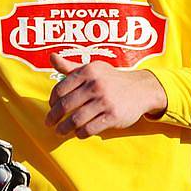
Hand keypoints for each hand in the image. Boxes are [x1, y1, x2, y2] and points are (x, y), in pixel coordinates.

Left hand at [45, 54, 167, 137]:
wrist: (141, 89)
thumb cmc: (111, 79)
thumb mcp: (93, 69)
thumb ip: (70, 66)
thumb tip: (51, 57)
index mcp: (88, 71)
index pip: (61, 88)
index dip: (52, 100)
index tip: (51, 107)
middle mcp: (95, 85)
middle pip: (66, 105)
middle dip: (53, 117)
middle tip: (49, 123)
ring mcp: (105, 101)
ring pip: (76, 120)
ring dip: (64, 128)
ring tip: (60, 131)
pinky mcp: (113, 116)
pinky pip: (89, 129)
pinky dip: (80, 133)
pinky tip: (78, 133)